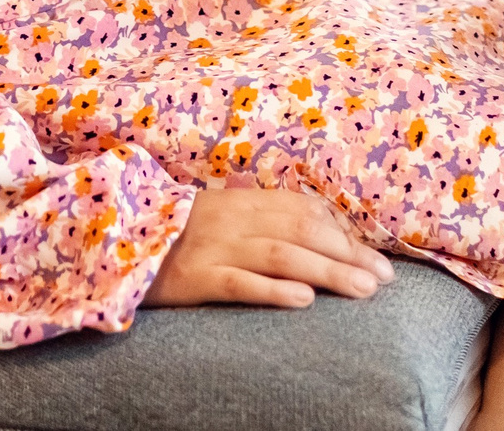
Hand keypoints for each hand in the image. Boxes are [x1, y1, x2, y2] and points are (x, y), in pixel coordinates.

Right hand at [143, 186, 397, 309]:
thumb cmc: (182, 232)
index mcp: (245, 203)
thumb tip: (324, 231)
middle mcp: (236, 221)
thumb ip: (268, 219)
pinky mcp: (196, 278)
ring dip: (327, 272)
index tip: (377, 259)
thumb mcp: (226, 215)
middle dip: (348, 256)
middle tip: (383, 279)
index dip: (344, 235)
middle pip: (302, 234)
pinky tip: (303, 300)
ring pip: (281, 256)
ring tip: (361, 290)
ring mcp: (216, 248)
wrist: (120, 237)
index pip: (306, 213)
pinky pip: (239, 283)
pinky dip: (273, 290)